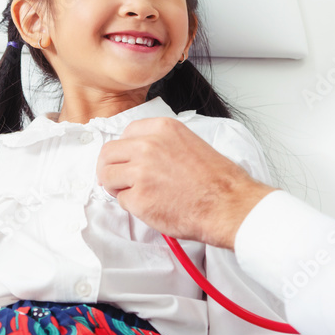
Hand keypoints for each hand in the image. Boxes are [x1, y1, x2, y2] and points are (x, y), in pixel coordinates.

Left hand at [96, 117, 274, 248]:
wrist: (228, 204)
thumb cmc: (216, 179)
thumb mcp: (189, 143)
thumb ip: (160, 143)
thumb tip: (137, 153)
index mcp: (162, 128)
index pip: (125, 134)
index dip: (124, 151)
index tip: (127, 161)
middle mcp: (148, 145)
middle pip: (108, 153)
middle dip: (110, 168)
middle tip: (119, 180)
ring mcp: (140, 172)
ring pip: (107, 176)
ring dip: (116, 187)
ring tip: (136, 194)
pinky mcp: (138, 198)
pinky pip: (121, 200)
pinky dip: (132, 206)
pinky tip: (152, 205)